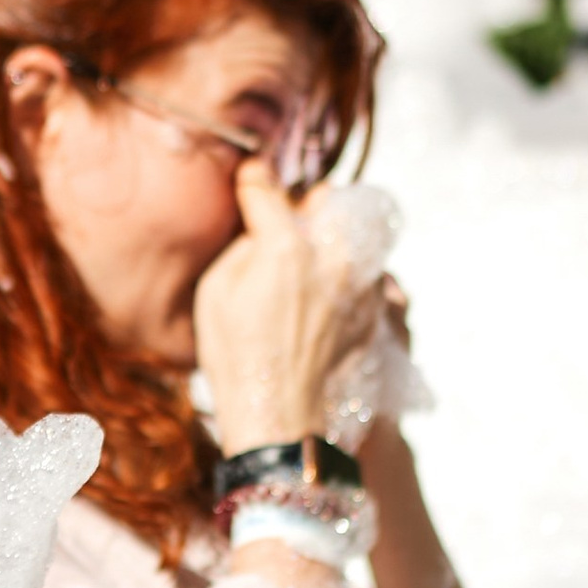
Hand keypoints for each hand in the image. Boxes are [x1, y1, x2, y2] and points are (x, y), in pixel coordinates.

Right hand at [193, 163, 384, 454]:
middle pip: (327, 198)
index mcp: (284, 246)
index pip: (266, 188)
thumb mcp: (215, 291)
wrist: (277, 412)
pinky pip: (367, 269)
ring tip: (310, 255)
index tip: (249, 176)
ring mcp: (358, 282)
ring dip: (332, 235)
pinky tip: (324, 289)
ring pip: (356, 230)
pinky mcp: (371, 307)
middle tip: (285, 220)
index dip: (252, 178)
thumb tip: (259, 226)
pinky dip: (348, 270)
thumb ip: (242, 245)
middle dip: (305, 202)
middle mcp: (330, 256)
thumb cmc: (235, 356)